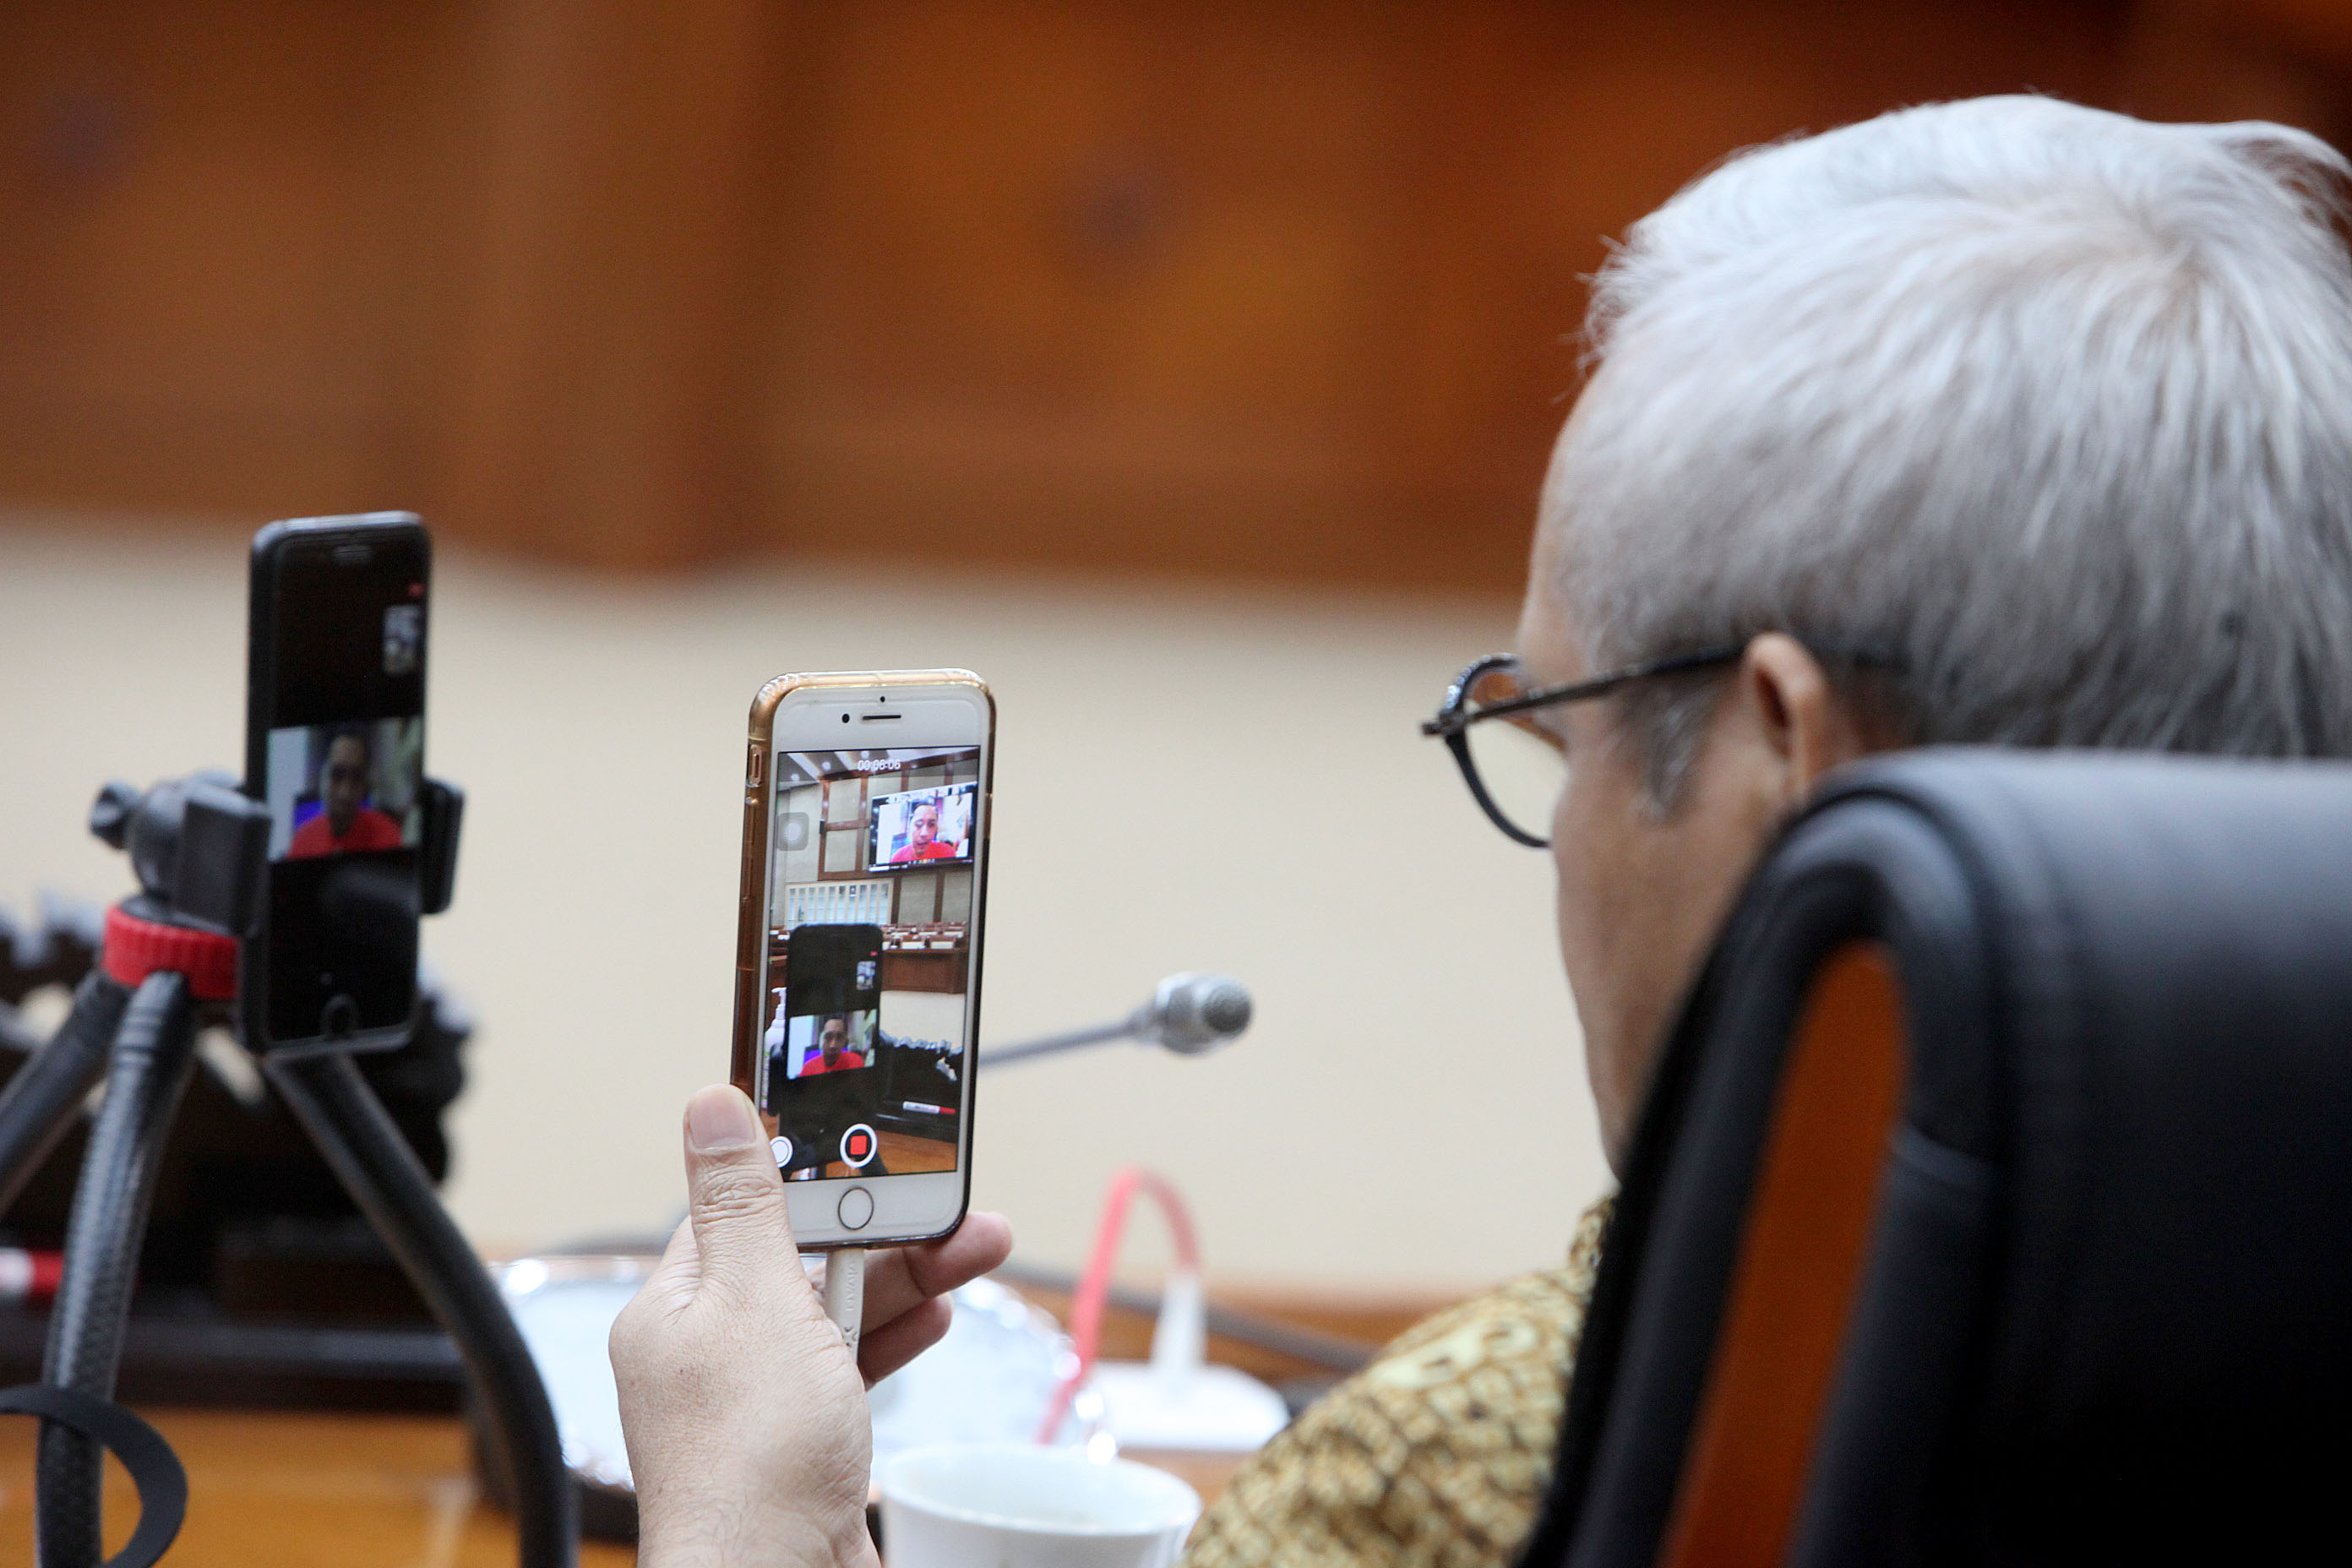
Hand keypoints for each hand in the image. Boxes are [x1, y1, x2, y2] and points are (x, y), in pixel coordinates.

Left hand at [611, 1085, 1012, 1567]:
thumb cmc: (751, 1460)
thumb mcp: (755, 1298)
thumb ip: (746, 1200)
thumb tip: (709, 1104)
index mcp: (676, 1308)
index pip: (742, 1209)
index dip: (811, 1174)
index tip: (869, 1142)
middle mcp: (707, 1352)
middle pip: (802, 1258)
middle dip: (883, 1229)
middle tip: (951, 1204)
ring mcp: (756, 1402)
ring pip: (836, 1312)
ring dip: (906, 1278)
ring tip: (972, 1251)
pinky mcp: (801, 1442)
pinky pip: (850, 1367)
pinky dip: (894, 1337)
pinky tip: (932, 1317)